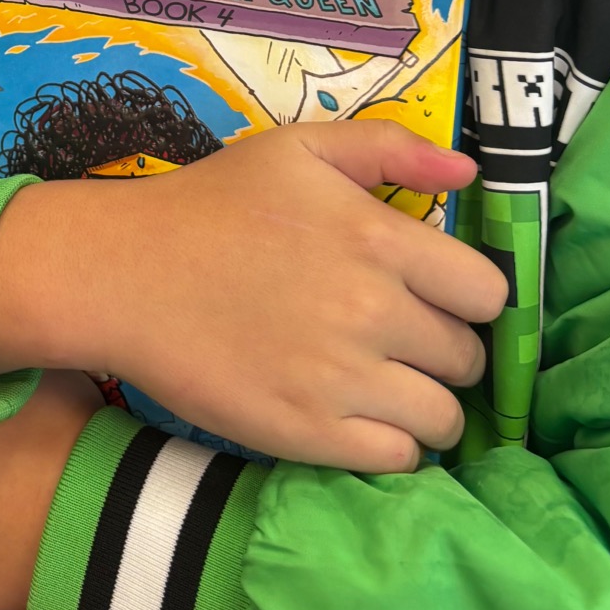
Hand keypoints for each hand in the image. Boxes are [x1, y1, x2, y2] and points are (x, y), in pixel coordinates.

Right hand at [0, 121, 507, 473]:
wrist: (123, 272)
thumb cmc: (211, 204)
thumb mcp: (297, 149)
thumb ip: (389, 148)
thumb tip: (470, 175)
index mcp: (379, 240)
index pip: (486, 294)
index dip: (467, 297)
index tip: (437, 298)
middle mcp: (373, 312)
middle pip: (467, 359)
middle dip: (444, 351)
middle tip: (401, 342)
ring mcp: (341, 379)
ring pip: (442, 418)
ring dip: (426, 406)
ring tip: (388, 388)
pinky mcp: (307, 433)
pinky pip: (397, 460)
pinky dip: (390, 445)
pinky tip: (358, 418)